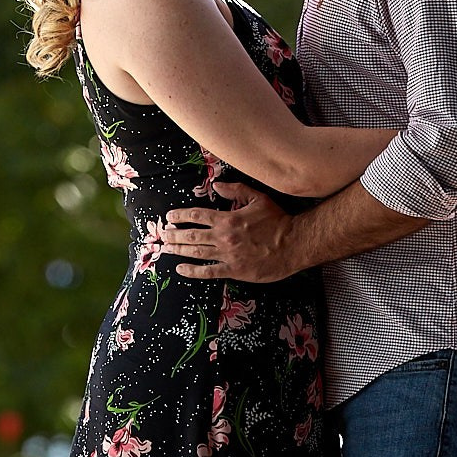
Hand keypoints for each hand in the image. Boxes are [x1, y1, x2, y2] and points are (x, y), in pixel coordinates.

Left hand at [162, 181, 296, 281]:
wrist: (293, 244)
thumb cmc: (277, 221)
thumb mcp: (258, 198)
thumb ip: (236, 190)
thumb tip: (216, 185)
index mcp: (228, 218)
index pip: (197, 215)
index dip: (181, 216)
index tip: (170, 217)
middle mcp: (224, 237)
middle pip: (192, 235)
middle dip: (174, 234)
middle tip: (163, 234)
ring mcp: (228, 255)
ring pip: (196, 252)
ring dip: (179, 250)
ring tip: (166, 249)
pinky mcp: (234, 270)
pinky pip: (209, 272)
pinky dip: (193, 271)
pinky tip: (181, 268)